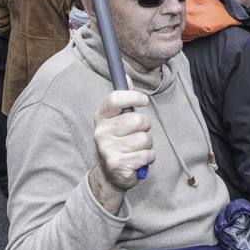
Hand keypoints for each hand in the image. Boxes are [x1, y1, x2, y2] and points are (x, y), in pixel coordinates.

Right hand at [91, 90, 154, 210]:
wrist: (110, 174)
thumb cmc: (119, 141)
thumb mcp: (118, 119)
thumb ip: (124, 99)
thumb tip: (126, 75)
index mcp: (101, 117)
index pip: (115, 99)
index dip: (133, 96)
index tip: (144, 100)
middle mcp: (101, 132)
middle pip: (138, 120)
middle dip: (145, 127)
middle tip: (137, 133)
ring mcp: (108, 149)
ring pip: (145, 138)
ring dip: (147, 144)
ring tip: (136, 148)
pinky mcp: (118, 165)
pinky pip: (147, 155)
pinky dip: (148, 157)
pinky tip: (138, 160)